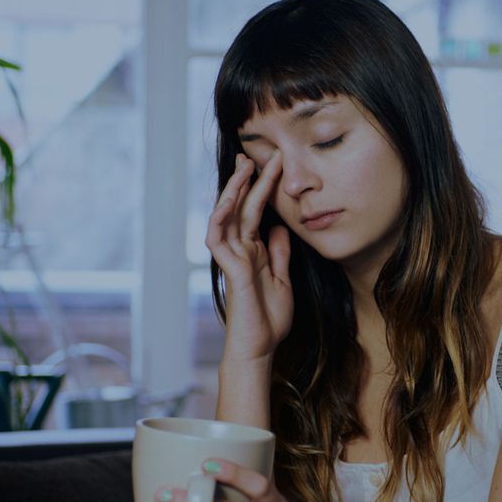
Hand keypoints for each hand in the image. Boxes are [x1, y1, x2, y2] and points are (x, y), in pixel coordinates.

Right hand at [207, 152, 292, 361]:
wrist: (260, 348)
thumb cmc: (269, 319)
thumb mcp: (282, 279)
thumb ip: (279, 254)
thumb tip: (279, 228)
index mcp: (253, 251)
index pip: (255, 212)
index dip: (262, 188)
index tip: (272, 164)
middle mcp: (240, 251)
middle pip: (240, 208)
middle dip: (247, 180)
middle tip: (254, 153)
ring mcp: (232, 259)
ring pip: (226, 216)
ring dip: (233, 191)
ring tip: (244, 166)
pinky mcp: (230, 270)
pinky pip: (219, 239)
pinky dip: (221, 218)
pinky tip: (228, 200)